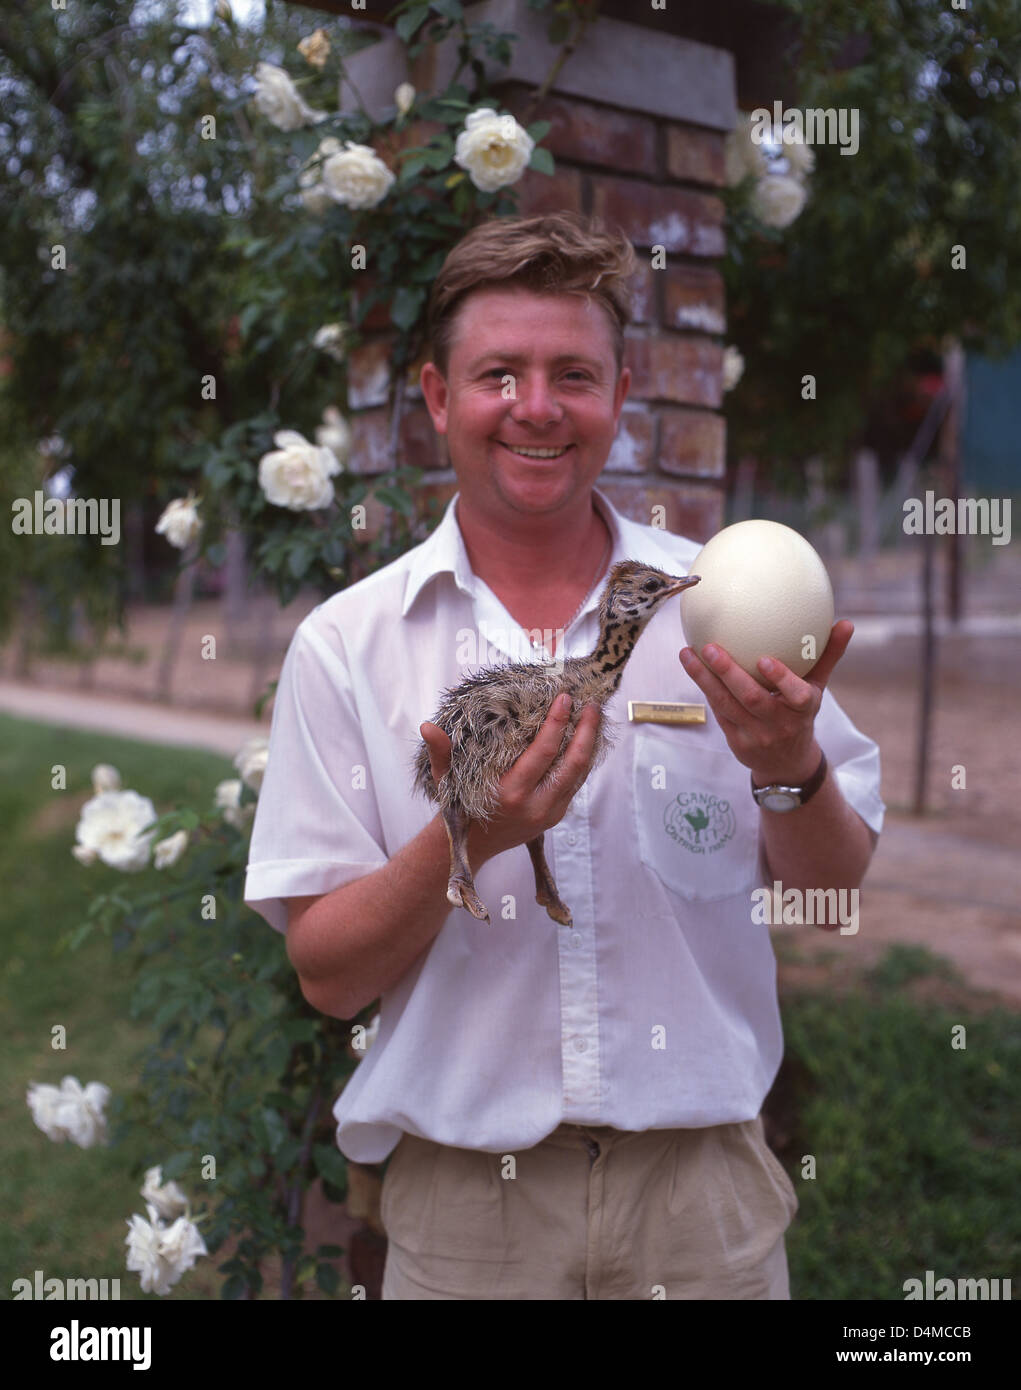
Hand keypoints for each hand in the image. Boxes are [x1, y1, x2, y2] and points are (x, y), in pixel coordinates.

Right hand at [419, 694, 601, 863]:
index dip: (557, 723)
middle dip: (586, 731)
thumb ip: (440, 752)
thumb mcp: (447, 779)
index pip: (544, 752)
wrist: (473, 845)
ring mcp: (550, 813)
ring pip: (580, 774)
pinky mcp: (557, 815)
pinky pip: (576, 784)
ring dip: (590, 744)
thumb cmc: (460, 807)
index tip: (565, 698)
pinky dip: (584, 760)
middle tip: (591, 704)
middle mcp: (535, 805)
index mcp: (511, 792)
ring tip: (593, 717)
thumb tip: (427, 726)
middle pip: (573, 763)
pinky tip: (585, 740)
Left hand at [678, 620, 853, 784]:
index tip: (764, 660)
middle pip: (752, 699)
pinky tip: (692, 666)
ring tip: (687, 653)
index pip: (797, 696)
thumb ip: (827, 656)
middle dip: (729, 673)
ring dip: (704, 679)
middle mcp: (780, 724)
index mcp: (803, 710)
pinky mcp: (736, 741)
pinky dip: (705, 689)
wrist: (787, 764)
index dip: (781, 679)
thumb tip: (847, 623)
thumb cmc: (801, 714)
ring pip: (726, 705)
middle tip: (710, 647)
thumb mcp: (817, 689)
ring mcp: (755, 735)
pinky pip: (719, 711)